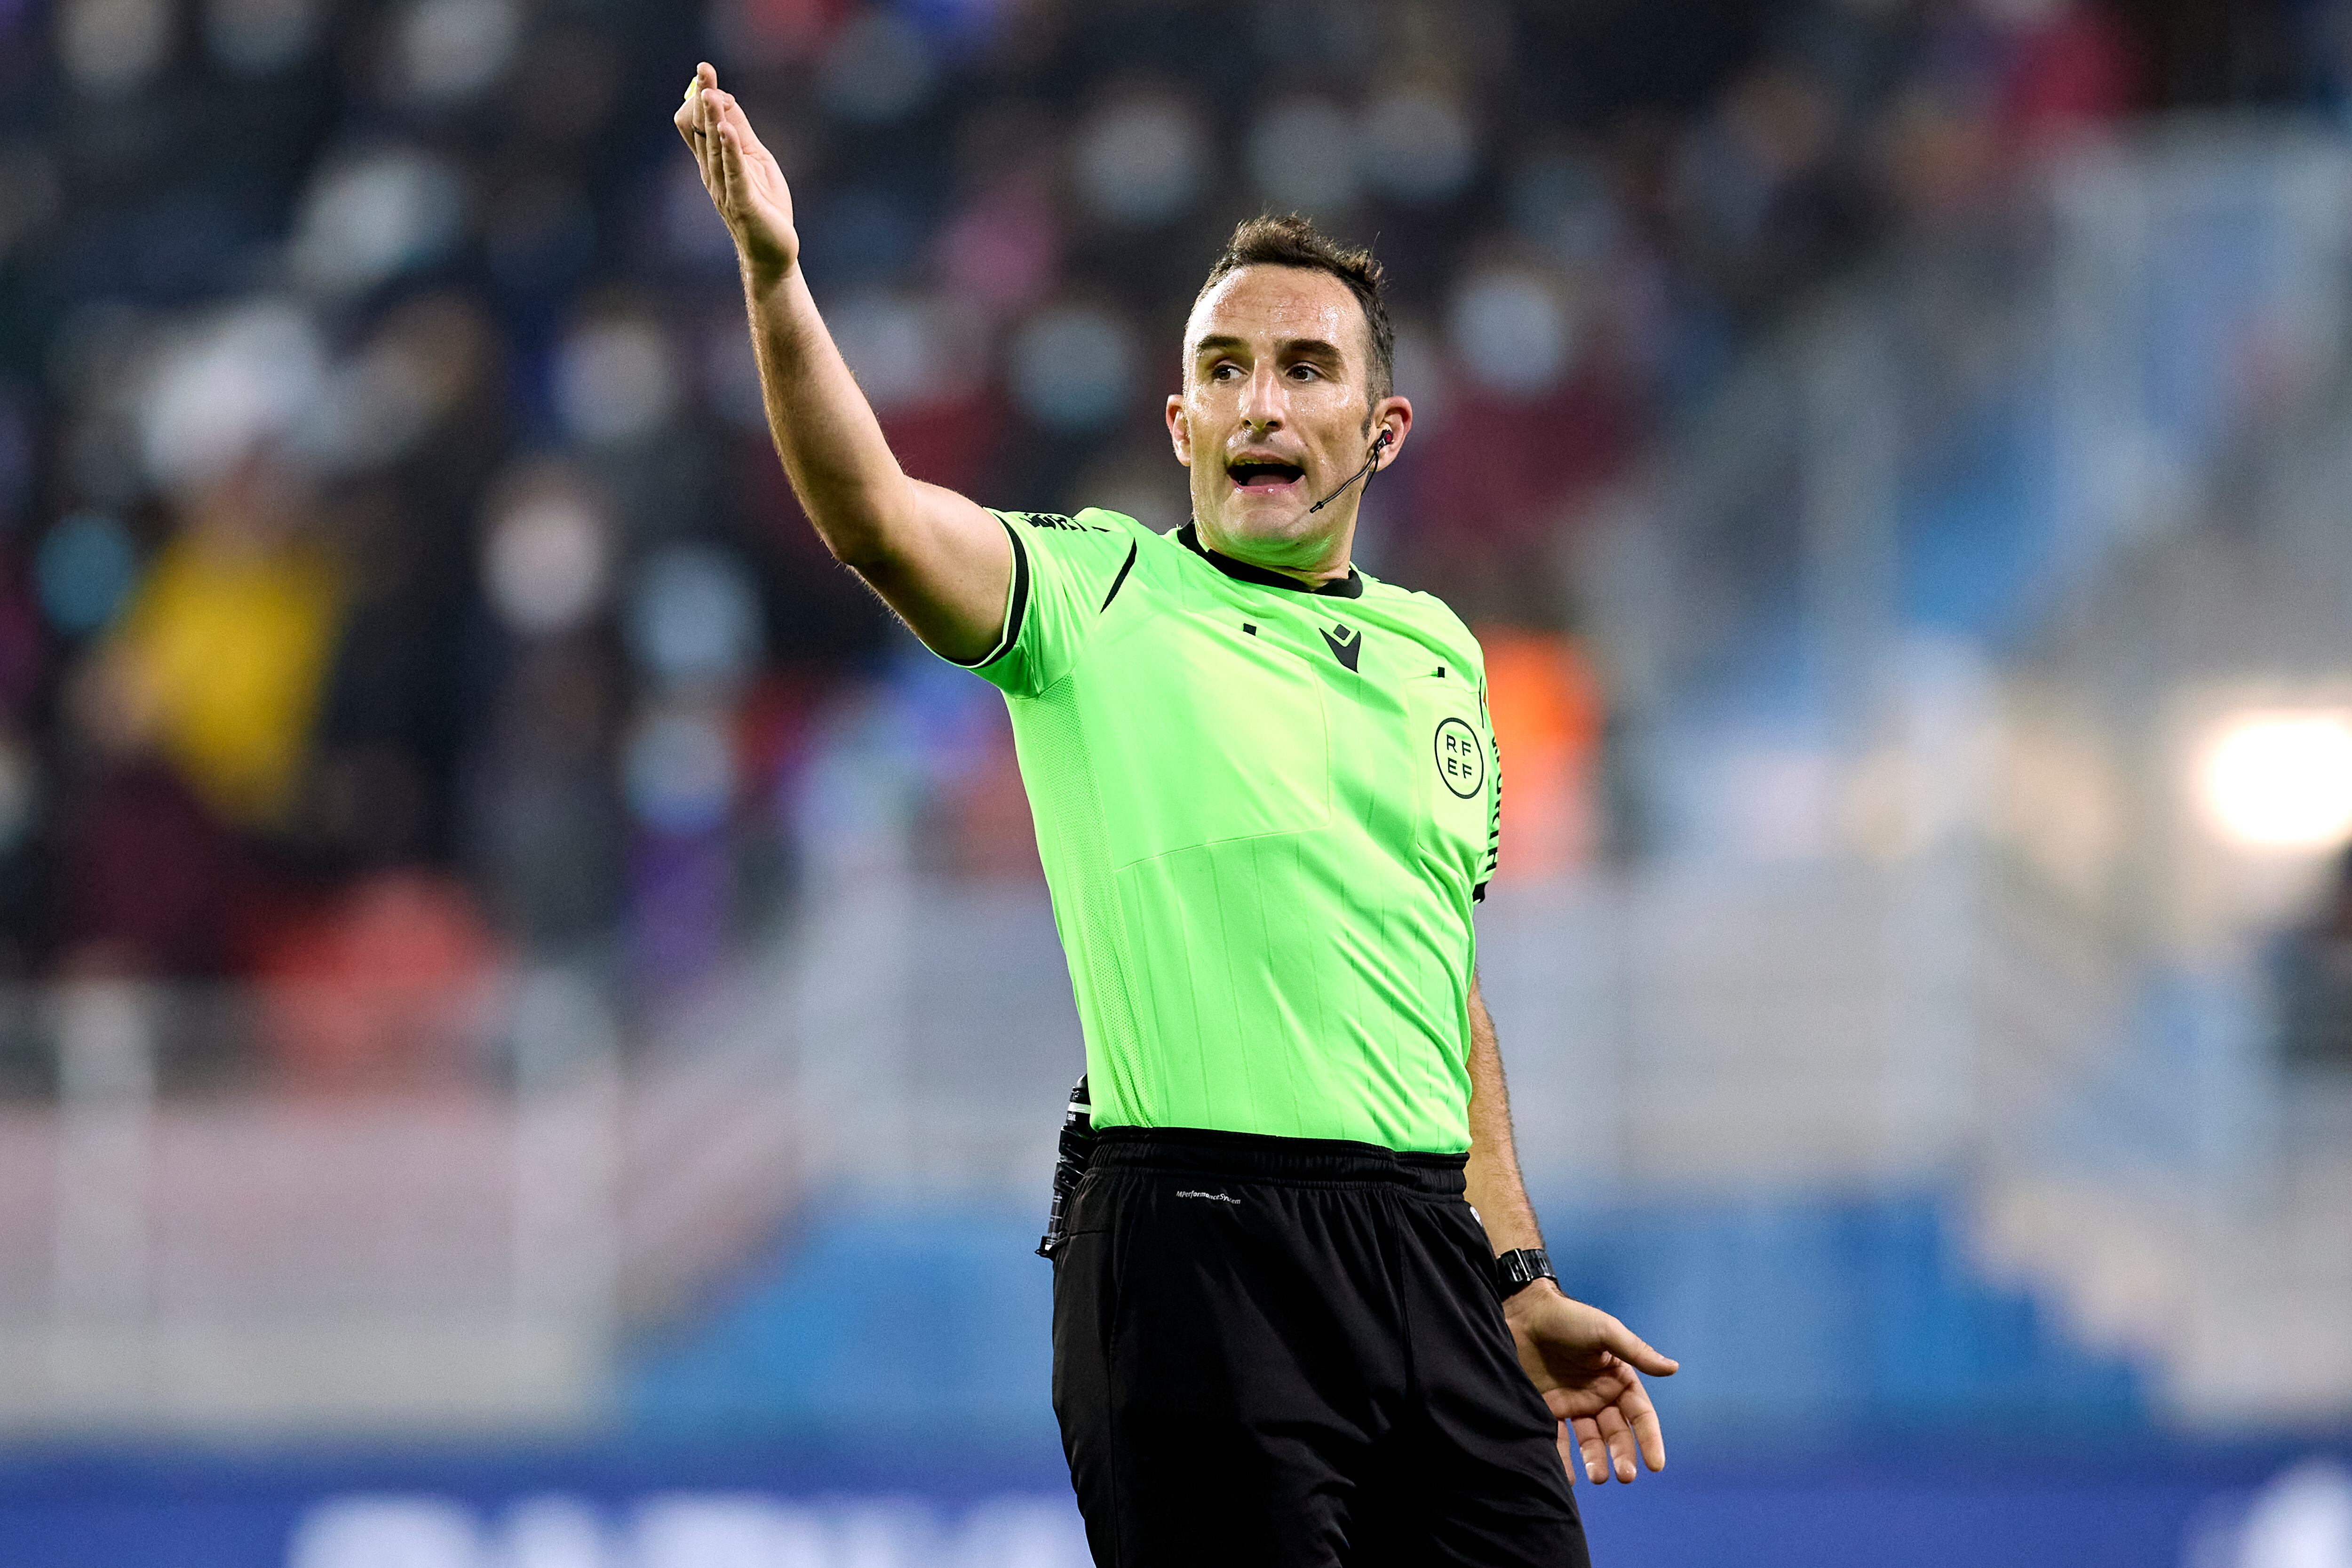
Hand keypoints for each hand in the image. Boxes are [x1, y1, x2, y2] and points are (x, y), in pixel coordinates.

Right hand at [673, 62, 798, 292]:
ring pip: (713, 147)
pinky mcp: (742, 202)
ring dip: (713, 118)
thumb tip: (728, 100)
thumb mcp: (757, 161)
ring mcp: (724, 189)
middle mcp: (713, 174)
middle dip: (703, 97)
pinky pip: (733, 172)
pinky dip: (730, 150)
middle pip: (701, 129)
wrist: (773, 252)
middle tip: (704, 68)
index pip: (698, 125)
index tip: (709, 76)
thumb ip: (742, 134)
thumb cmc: (765, 206)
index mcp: (714, 163)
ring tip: (711, 92)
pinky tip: (727, 130)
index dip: (702, 99)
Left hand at [1503, 1282, 1677, 1485]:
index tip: (1655, 1464)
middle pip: (1616, 1433)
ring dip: (1596, 1460)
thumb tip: (1673, 1368)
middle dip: (1622, 1454)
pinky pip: (1557, 1438)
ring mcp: (1572, 1405)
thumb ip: (1636, 1352)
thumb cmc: (1569, 1318)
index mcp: (1617, 1380)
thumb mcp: (1606, 1331)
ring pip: (1589, 1441)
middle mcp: (1598, 1396)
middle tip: (1623, 1474)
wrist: (1522, 1313)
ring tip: (1598, 1476)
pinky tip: (1567, 1475)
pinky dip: (1562, 1458)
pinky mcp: (1546, 1409)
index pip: (1640, 1415)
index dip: (1649, 1439)